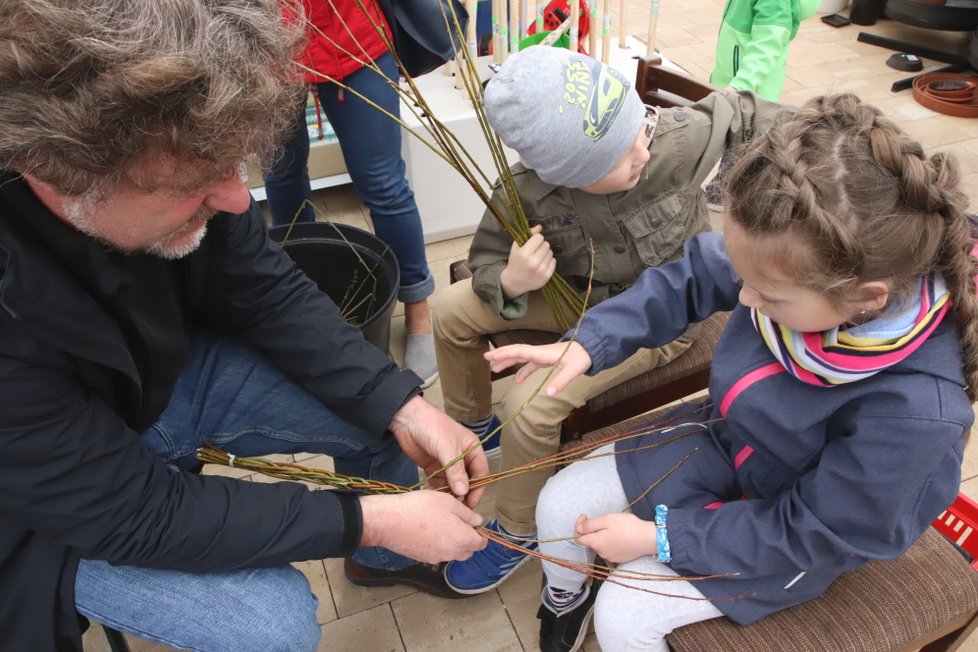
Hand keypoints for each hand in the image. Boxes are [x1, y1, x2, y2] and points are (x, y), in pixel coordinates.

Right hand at [359, 492, 485, 562]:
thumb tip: (477, 522)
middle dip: (467, 539)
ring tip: (441, 524)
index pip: (481, 543)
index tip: (473, 522)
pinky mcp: (423, 559)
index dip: (480, 532)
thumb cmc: (420, 508)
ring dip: (453, 543)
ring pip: (453, 553)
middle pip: (468, 551)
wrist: (389, 522)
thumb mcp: (449, 502)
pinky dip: (438, 545)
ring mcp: (437, 559)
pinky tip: (428, 531)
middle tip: (456, 520)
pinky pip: (438, 554)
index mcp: (462, 539)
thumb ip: (468, 514)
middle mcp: (452, 553)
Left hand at [388, 396, 487, 507]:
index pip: (481, 473)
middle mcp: (462, 458)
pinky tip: (430, 494)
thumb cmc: (433, 428)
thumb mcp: (447, 448)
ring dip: (448, 493)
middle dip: (463, 493)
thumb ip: (456, 471)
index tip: (471, 503)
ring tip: (441, 502)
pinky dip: (436, 490)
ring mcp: (447, 463)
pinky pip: (439, 483)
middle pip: (467, 481)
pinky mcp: (433, 468)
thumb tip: (463, 492)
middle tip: (456, 508)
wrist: (407, 420)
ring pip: (452, 484)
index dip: (478, 488)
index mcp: (472, 449)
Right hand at [483, 340, 591, 395]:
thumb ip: (561, 381)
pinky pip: (530, 364)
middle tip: (486, 358)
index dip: (505, 354)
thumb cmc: (581, 357)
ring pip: (521, 357)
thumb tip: (549, 394)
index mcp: (542, 353)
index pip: (519, 352)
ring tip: (494, 369)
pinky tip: (518, 381)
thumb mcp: (573, 370)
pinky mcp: (545, 360)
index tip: (491, 356)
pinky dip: (522, 371)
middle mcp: (539, 352)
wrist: (590, 348)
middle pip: (516, 352)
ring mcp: (541, 356)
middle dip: (501, 354)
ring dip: (508, 361)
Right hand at [500, 225, 556, 298]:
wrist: (515, 281)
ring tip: (538, 258)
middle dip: (541, 246)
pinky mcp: (547, 276)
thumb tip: (540, 227)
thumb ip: (528, 234)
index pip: (539, 238)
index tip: (532, 244)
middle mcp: (534, 262)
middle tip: (535, 252)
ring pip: (551, 253)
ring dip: (545, 253)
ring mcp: (541, 270)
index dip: (536, 239)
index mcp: (524, 253)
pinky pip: (554, 261)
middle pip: (546, 245)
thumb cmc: (515, 261)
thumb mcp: (517, 246)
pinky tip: (541, 264)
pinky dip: (549, 261)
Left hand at [574, 512, 655, 563]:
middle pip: (590, 541)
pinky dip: (611, 542)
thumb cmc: (627, 526)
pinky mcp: (619, 558)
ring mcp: (610, 557)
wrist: (648, 539)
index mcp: (596, 543)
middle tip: (603, 519)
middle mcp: (601, 553)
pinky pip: (609, 549)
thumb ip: (590, 525)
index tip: (586, 516)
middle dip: (592, 530)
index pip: (578, 538)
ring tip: (614, 527)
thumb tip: (578, 529)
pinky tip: (620, 535)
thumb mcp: (607, 519)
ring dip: (602, 536)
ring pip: (600, 545)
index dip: (579, 526)